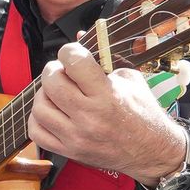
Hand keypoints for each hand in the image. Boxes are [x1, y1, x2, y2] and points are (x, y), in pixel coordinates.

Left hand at [26, 43, 186, 182]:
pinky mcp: (70, 152)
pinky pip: (37, 133)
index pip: (74, 62)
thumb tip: (79, 37)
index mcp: (108, 95)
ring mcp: (77, 137)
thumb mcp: (131, 79)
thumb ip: (104, 58)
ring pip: (40, 108)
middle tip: (62, 72)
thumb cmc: (143, 114)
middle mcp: (90, 116)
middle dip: (53, 70)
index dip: (69, 51)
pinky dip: (38, 119)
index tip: (72, 54)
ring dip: (45, 95)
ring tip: (57, 94)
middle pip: (52, 83)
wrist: (152, 153)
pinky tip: (52, 113)